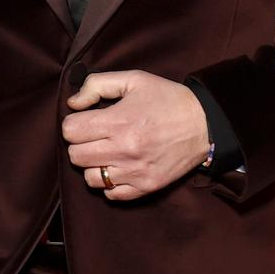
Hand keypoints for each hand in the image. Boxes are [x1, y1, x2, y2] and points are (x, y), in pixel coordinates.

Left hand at [61, 70, 210, 201]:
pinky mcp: (146, 186)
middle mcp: (124, 149)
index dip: (75, 123)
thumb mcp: (134, 79)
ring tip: (107, 153)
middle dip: (81, 144)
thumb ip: (97, 85)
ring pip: (90, 178)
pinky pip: (111, 194)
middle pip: (75, 156)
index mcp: (119, 121)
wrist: (205, 123)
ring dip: (94, 165)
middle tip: (96, 136)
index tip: (86, 120)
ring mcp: (135, 171)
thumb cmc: (167, 99)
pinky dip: (110, 183)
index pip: (70, 131)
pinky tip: (119, 168)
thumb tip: (73, 103)